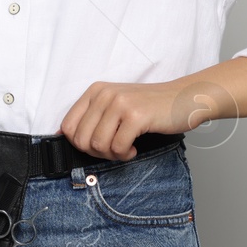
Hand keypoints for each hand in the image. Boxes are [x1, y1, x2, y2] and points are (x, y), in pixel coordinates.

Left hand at [57, 79, 219, 159]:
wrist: (183, 99)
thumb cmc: (150, 107)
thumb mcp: (115, 105)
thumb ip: (92, 117)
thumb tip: (63, 137)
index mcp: (95, 91)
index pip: (68, 126)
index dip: (80, 144)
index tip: (98, 146)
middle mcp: (104, 94)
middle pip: (81, 139)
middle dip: (96, 153)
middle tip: (114, 149)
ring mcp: (120, 103)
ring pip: (98, 145)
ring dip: (112, 154)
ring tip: (126, 148)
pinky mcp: (135, 116)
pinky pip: (118, 147)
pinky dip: (125, 155)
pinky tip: (134, 148)